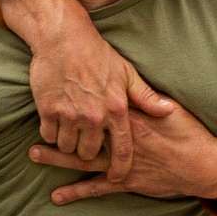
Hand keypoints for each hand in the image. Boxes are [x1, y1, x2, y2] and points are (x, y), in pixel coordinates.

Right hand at [11, 0, 157, 188]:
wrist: (62, 37)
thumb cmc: (97, 54)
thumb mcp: (126, 73)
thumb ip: (146, 97)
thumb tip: (168, 110)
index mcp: (116, 109)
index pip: (122, 150)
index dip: (120, 169)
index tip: (117, 178)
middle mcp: (94, 116)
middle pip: (90, 154)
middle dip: (88, 153)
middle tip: (86, 144)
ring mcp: (70, 114)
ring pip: (67, 147)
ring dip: (67, 143)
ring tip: (69, 132)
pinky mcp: (48, 110)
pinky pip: (48, 135)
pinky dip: (50, 133)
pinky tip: (54, 123)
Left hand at [30, 90, 216, 205]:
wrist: (201, 165)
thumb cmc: (189, 134)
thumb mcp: (170, 108)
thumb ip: (148, 97)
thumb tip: (131, 84)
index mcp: (129, 118)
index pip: (98, 107)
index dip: (78, 99)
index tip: (56, 87)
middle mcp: (120, 140)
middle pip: (82, 132)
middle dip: (57, 127)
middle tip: (32, 121)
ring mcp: (120, 162)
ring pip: (82, 159)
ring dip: (57, 158)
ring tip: (33, 154)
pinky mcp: (125, 183)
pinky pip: (96, 188)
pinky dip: (76, 192)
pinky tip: (57, 196)